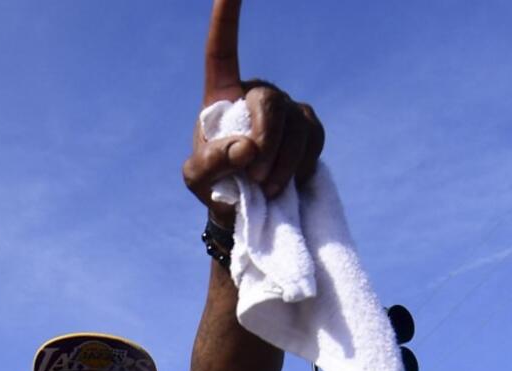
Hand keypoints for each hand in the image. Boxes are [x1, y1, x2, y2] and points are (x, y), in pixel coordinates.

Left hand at [181, 0, 324, 226]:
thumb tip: (246, 148)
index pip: (222, 49)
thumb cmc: (215, 187)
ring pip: (295, 126)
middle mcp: (256, 92)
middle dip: (264, 143)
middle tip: (254, 178)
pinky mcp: (310, 126)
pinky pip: (313, 141)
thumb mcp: (198, 180)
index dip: (225, 16)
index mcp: (222, 93)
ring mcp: (287, 107)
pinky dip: (299, 166)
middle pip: (268, 102)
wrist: (247, 209)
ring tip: (266, 188)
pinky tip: (286, 181)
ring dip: (281, 163)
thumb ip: (210, 164)